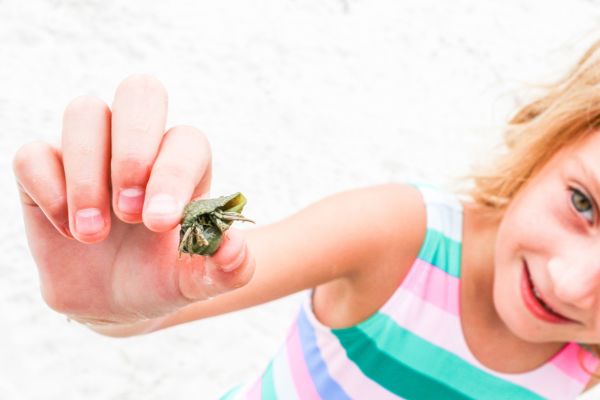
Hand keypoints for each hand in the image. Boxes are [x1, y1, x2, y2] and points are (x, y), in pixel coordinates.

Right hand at [12, 75, 254, 327]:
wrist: (115, 301)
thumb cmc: (162, 278)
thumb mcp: (197, 282)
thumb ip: (228, 270)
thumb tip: (234, 248)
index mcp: (184, 162)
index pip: (186, 140)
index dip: (173, 175)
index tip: (159, 224)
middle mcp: (139, 144)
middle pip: (141, 92)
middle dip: (133, 148)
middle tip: (128, 212)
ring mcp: (91, 150)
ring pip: (85, 112)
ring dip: (88, 176)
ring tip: (93, 234)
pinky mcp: (46, 168)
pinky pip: (34, 153)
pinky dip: (48, 190)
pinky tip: (67, 230)